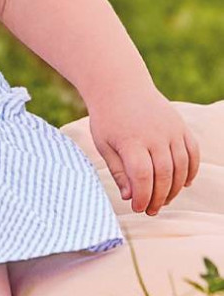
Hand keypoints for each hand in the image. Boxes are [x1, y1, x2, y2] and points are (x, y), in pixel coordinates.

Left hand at [88, 89, 200, 215]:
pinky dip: (191, 170)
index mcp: (131, 140)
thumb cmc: (107, 117)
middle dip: (159, 197)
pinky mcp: (180, 125)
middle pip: (164, 174)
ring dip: (175, 188)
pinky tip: (184, 184)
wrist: (119, 85)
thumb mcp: (103, 144)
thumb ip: (118, 170)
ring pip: (181, 166)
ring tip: (164, 200)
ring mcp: (170, 129)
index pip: (143, 177)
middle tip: (152, 210)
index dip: (143, 197)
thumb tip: (130, 197)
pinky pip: (192, 152)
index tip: (138, 208)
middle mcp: (154, 135)